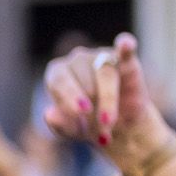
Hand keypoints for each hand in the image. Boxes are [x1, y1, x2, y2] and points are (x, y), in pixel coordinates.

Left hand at [40, 33, 171, 162]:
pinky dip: (125, 45)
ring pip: (105, 74)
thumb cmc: (89, 125)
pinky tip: (125, 44)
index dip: (69, 96)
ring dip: (108, 100)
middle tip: (100, 127)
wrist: (120, 126)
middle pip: (84, 80)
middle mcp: (77, 60)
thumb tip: (49, 115)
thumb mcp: (73, 131)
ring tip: (109, 122)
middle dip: (92, 107)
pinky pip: (125, 49)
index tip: (81, 112)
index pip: (59, 81)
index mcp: (58, 73)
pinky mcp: (126, 60)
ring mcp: (101, 56)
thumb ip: (60, 125)